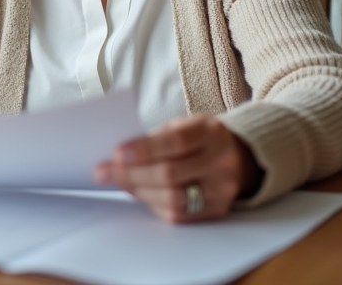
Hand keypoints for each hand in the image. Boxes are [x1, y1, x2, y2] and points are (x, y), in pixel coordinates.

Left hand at [93, 115, 260, 222]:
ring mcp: (222, 189)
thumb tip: (118, 159)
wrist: (237, 157)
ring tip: (119, 183)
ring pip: (173, 199)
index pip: (176, 142)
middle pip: (170, 174)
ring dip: (139, 192)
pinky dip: (154, 205)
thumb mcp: (181, 126)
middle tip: (103, 172)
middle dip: (131, 174)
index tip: (116, 154)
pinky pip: (179, 215)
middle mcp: (221, 161)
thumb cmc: (198, 139)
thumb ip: (154, 139)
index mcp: (211, 132)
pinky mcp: (217, 210)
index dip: (144, 150)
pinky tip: (140, 194)